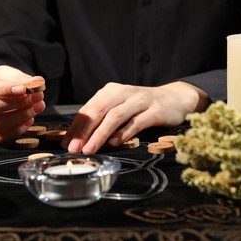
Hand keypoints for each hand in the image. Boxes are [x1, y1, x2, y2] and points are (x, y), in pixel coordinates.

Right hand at [0, 65, 45, 141]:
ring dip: (20, 117)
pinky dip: (17, 130)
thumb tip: (38, 82)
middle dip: (17, 103)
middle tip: (37, 97)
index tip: (24, 89)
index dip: (4, 89)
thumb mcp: (10, 73)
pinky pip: (0, 136)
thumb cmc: (1, 80)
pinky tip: (29, 119)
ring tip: (37, 107)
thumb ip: (23, 78)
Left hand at [61, 81, 208, 153]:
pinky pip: (136, 122)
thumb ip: (102, 120)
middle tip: (74, 148)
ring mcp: (141, 100)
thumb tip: (80, 139)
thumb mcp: (119, 108)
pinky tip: (113, 143)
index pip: (89, 109)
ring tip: (89, 149)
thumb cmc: (141, 107)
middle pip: (99, 110)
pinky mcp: (155, 111)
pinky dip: (123, 133)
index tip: (66, 143)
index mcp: (111, 91)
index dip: (76, 127)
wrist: (174, 98)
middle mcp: (124, 92)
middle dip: (84, 131)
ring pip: (115, 116)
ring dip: (100, 134)